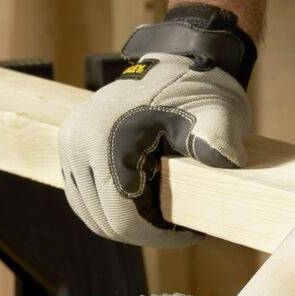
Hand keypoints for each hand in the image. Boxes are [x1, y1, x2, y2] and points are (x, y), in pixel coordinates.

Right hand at [59, 7, 254, 246]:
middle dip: (144, 231)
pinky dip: (112, 206)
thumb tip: (225, 160)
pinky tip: (145, 202)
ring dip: (127, 221)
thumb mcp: (217, 113)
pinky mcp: (71, 145)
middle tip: (181, 226)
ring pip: (91, 212)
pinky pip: (85, 195)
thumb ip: (219, 138)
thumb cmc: (197, 88)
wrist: (176, 60)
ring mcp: (70, 143)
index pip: (121, 218)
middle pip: (103, 220)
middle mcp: (78, 142)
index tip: (191, 232)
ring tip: (165, 214)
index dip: (157, 236)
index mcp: (106, 139)